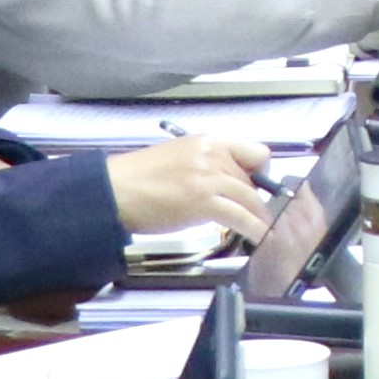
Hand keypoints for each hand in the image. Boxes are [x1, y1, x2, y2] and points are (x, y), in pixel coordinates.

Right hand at [107, 133, 272, 241]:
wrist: (115, 190)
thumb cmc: (139, 178)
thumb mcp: (180, 158)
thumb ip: (207, 165)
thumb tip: (227, 184)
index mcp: (209, 141)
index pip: (255, 151)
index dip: (260, 172)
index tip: (256, 186)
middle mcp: (213, 155)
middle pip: (253, 179)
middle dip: (255, 199)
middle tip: (250, 214)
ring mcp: (210, 178)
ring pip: (250, 199)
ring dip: (259, 217)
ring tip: (263, 230)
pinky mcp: (204, 202)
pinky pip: (241, 217)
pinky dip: (254, 229)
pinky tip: (258, 237)